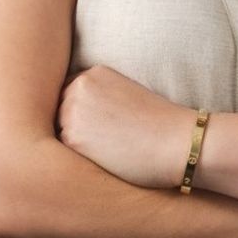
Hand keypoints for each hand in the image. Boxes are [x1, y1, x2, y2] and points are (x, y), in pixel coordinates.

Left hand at [56, 65, 198, 188]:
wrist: (180, 143)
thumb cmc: (160, 127)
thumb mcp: (125, 98)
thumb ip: (97, 102)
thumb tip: (69, 125)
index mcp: (94, 73)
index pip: (67, 98)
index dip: (81, 119)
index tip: (102, 131)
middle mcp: (78, 86)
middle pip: (57, 115)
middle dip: (72, 132)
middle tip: (105, 146)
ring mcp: (71, 110)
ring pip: (57, 135)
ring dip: (72, 148)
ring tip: (107, 155)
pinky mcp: (72, 137)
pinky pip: (61, 155)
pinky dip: (76, 163)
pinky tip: (102, 164)